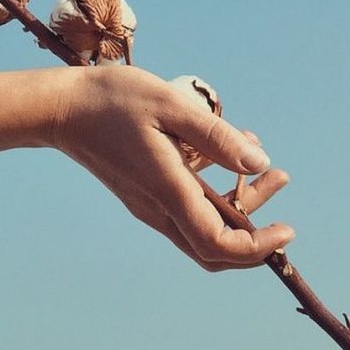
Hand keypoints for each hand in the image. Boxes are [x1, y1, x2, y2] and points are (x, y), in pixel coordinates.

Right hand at [0, 65, 293, 271]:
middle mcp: (158, 208)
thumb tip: (259, 163)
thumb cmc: (114, 100)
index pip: (218, 243)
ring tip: (266, 168)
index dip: (257, 247)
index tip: (287, 228)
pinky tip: (228, 156)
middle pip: (214, 249)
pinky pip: (187, 210)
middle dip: (255, 232)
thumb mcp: (171, 106)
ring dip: (239, 209)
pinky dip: (216, 195)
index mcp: (167, 190)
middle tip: (281, 189)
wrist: (62, 108)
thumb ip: (216, 137)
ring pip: (202, 229)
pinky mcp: (144, 193)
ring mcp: (148, 204)